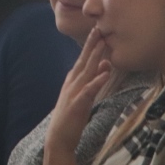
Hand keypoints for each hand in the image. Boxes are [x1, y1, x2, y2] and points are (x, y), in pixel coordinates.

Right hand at [45, 28, 111, 154]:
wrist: (58, 137)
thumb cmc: (72, 116)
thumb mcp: (84, 95)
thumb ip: (94, 80)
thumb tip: (105, 65)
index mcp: (73, 80)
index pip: (83, 59)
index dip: (91, 44)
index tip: (98, 29)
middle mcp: (72, 83)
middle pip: (84, 60)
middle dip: (92, 44)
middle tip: (99, 27)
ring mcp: (74, 93)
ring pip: (87, 71)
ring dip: (95, 57)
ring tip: (103, 43)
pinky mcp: (77, 104)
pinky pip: (89, 91)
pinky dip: (97, 81)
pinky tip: (105, 74)